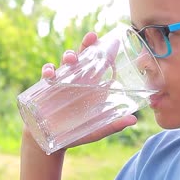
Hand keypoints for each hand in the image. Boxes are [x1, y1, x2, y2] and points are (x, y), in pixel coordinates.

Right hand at [31, 32, 137, 149]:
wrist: (49, 142)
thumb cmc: (76, 134)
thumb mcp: (96, 130)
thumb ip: (113, 125)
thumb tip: (133, 119)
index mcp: (91, 87)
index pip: (100, 64)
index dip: (106, 51)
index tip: (114, 42)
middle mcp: (78, 80)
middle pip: (83, 56)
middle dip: (86, 44)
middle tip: (92, 37)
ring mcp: (62, 82)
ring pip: (65, 62)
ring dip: (68, 56)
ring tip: (71, 59)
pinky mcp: (46, 87)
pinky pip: (47, 73)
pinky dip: (48, 70)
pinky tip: (50, 74)